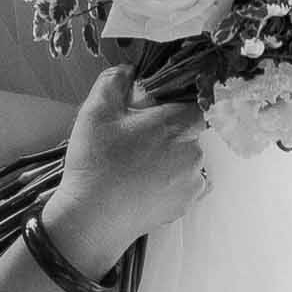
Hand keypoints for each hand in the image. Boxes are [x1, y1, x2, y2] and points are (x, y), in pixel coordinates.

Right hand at [42, 64, 206, 278]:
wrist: (92, 220)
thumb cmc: (96, 165)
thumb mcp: (95, 111)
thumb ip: (116, 80)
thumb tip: (131, 71)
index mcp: (178, 124)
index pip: (199, 99)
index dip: (179, 100)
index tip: (160, 107)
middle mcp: (194, 152)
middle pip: (189, 129)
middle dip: (167, 129)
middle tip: (136, 139)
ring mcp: (193, 181)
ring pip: (187, 156)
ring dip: (169, 156)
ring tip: (136, 165)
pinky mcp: (187, 203)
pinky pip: (187, 182)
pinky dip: (171, 180)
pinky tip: (145, 182)